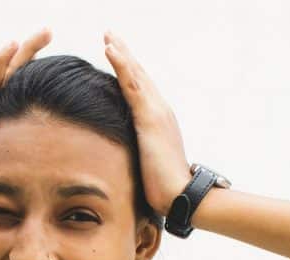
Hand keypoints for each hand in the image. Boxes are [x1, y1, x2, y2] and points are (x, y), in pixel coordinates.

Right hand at [0, 27, 53, 204]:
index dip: (34, 67)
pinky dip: (1, 62)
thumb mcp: (3, 160)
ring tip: (44, 32)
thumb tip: (42, 165)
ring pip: (6, 70)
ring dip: (24, 49)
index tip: (54, 55)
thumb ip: (18, 155)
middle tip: (49, 30)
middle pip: (15, 70)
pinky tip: (12, 45)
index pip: (18, 84)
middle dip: (32, 49)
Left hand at [103, 30, 192, 217]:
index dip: (128, 70)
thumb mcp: (146, 165)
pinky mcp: (149, 118)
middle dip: (125, 53)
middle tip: (110, 34)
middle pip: (139, 75)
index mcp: (157, 120)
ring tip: (108, 36)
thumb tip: (122, 158)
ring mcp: (156, 111)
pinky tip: (110, 50)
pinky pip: (132, 86)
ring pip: (136, 75)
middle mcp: (160, 110)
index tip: (115, 53)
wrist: (180, 195)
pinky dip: (122, 65)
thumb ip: (137, 154)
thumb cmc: (163, 187)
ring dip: (122, 52)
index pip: (140, 89)